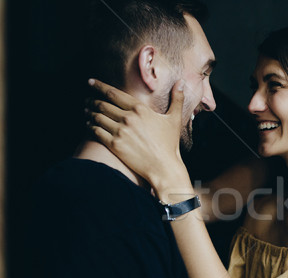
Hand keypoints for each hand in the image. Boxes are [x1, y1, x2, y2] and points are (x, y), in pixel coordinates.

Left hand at [87, 78, 189, 192]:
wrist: (163, 166)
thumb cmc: (169, 144)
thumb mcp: (174, 119)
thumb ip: (177, 99)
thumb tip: (181, 83)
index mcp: (140, 109)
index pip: (114, 93)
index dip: (100, 86)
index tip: (91, 82)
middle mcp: (128, 118)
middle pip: (102, 104)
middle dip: (92, 100)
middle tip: (87, 100)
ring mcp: (120, 132)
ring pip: (97, 117)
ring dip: (89, 112)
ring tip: (86, 111)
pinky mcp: (114, 145)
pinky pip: (96, 132)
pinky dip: (90, 126)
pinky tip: (88, 125)